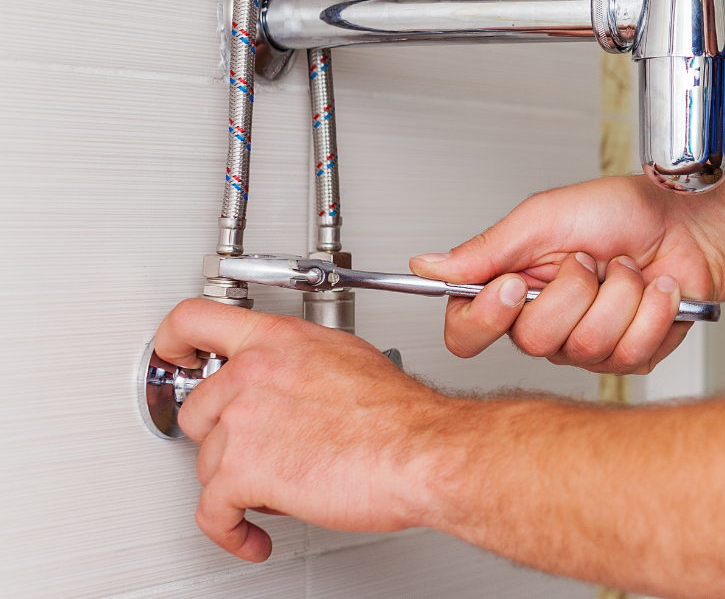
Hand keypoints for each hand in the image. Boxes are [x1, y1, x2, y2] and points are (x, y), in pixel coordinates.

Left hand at [154, 299, 450, 560]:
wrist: (422, 452)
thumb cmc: (401, 416)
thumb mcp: (349, 358)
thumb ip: (303, 361)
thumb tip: (292, 376)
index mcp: (278, 340)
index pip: (194, 320)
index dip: (172, 342)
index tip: (173, 357)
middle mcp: (253, 373)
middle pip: (198, 410)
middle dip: (223, 438)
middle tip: (252, 451)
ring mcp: (243, 422)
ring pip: (207, 465)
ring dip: (237, 485)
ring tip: (277, 491)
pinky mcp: (242, 472)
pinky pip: (213, 512)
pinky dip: (229, 531)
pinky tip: (249, 534)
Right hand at [412, 175, 722, 371]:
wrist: (690, 223)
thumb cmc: (624, 212)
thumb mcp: (546, 216)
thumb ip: (486, 249)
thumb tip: (426, 266)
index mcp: (515, 287)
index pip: (467, 331)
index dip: (485, 319)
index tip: (513, 287)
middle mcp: (547, 323)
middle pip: (533, 341)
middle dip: (574, 290)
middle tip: (590, 259)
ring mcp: (588, 345)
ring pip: (587, 346)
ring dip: (619, 294)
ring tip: (628, 267)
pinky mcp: (631, 356)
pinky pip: (632, 352)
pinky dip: (653, 308)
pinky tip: (657, 289)